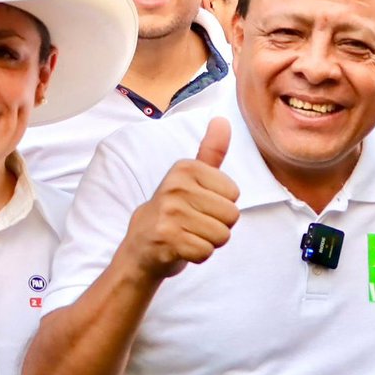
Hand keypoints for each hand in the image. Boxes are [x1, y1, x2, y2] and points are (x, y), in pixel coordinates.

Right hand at [124, 118, 239, 279]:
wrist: (139, 246)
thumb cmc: (173, 211)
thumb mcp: (190, 178)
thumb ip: (210, 151)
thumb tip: (222, 119)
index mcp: (185, 168)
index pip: (235, 194)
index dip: (222, 206)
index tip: (198, 206)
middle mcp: (175, 186)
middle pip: (232, 216)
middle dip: (218, 226)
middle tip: (193, 224)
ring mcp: (169, 213)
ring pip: (222, 235)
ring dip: (209, 242)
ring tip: (188, 235)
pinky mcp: (167, 240)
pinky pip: (206, 252)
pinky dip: (198, 255)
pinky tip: (181, 248)